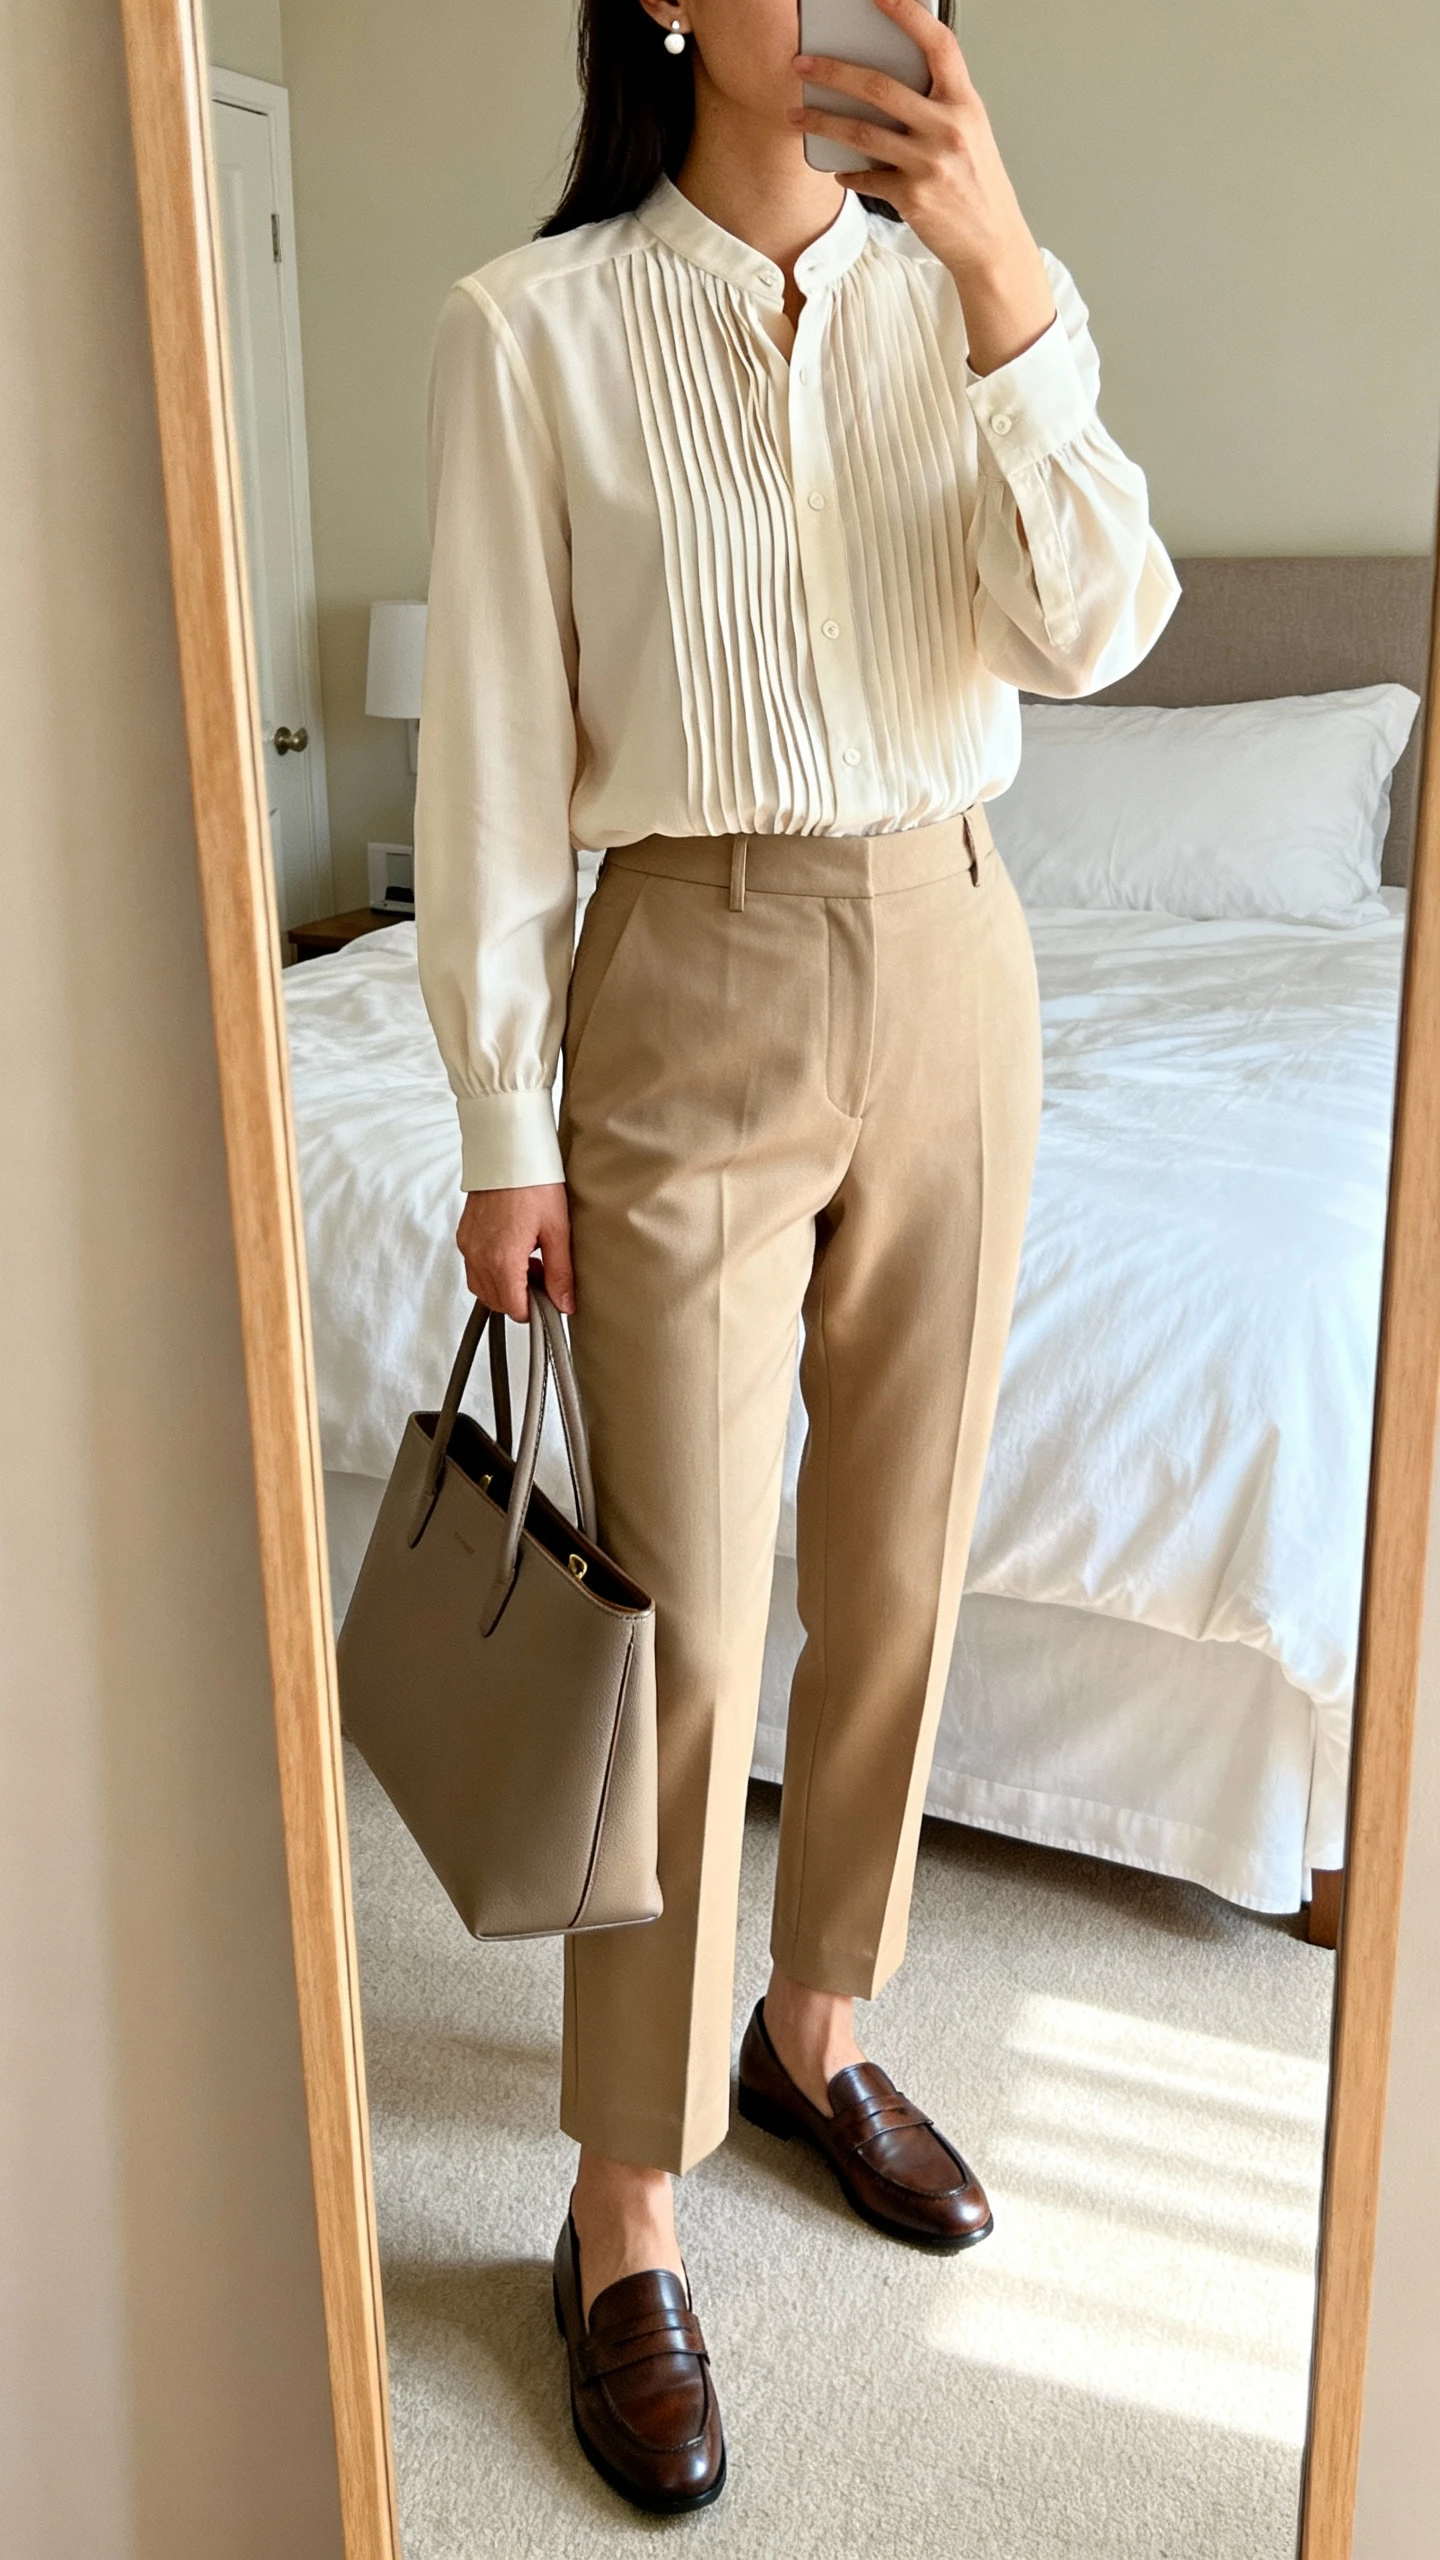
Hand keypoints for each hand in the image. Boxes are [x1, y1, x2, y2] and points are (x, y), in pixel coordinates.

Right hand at [456, 1183, 574, 1320]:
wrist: (508, 1151)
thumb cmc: (533, 1183)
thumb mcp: (557, 1230)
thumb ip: (560, 1273)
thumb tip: (564, 1304)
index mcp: (502, 1258)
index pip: (513, 1308)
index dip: (534, 1310)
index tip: (550, 1300)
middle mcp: (478, 1255)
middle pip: (496, 1301)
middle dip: (520, 1298)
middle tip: (543, 1275)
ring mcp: (468, 1245)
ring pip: (482, 1287)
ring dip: (505, 1285)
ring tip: (530, 1261)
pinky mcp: (464, 1235)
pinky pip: (474, 1267)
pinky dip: (493, 1269)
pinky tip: (514, 1251)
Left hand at [790, 0, 1055, 373]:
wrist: (992, 241)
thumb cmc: (977, 183)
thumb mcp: (969, 132)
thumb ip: (937, 103)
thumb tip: (884, 82)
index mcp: (965, 103)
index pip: (937, 44)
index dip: (907, 14)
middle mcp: (949, 128)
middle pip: (880, 87)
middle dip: (833, 71)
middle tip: (802, 63)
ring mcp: (929, 163)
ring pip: (861, 133)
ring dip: (822, 121)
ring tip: (796, 113)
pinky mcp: (912, 196)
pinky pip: (866, 177)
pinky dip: (848, 173)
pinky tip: (838, 170)